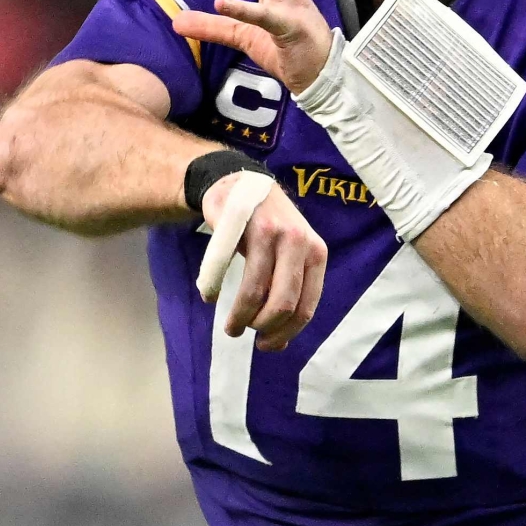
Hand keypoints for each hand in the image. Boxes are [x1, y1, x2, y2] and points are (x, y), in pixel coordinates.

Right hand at [192, 168, 327, 350]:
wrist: (240, 181)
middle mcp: (299, 243)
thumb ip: (287, 293)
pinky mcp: (242, 225)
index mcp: (316, 254)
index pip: (306, 307)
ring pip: (256, 291)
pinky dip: (215, 289)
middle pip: (283, 303)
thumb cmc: (265, 227)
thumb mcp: (287, 256)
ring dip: (240, 316)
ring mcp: (271, 232)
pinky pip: (227, 270)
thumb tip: (278, 342)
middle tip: (243, 333)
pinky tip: (210, 297)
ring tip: (229, 325)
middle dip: (261, 327)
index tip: (267, 345)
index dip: (285, 332)